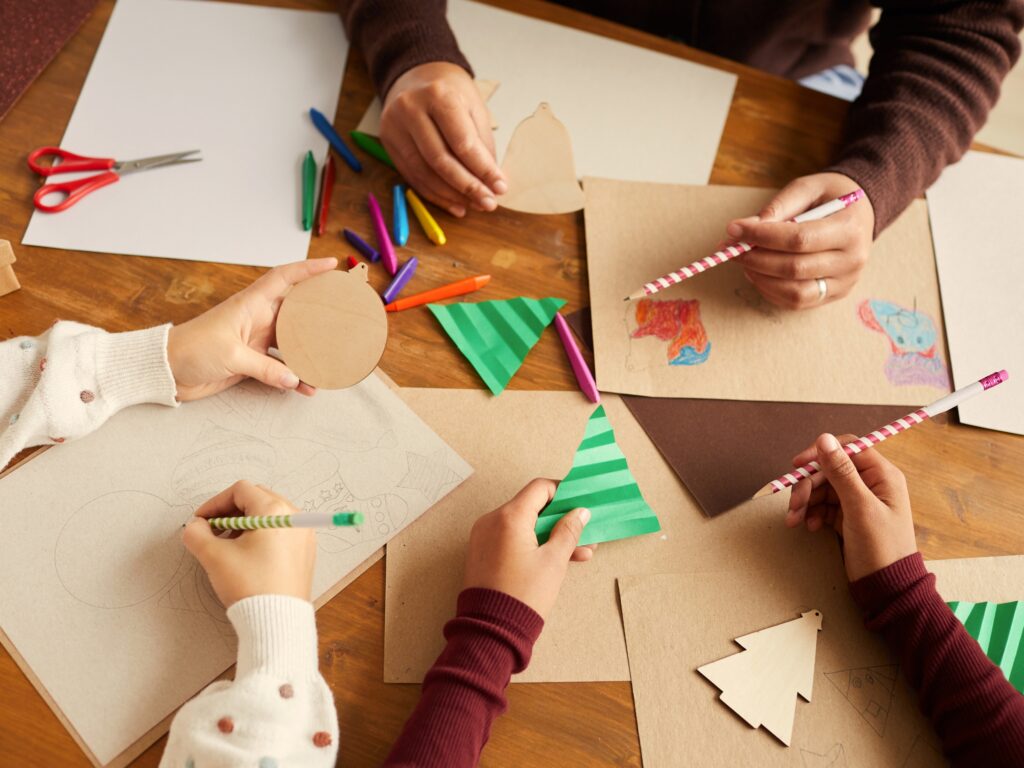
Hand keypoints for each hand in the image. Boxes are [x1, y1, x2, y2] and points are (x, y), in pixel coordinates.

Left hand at [167, 258, 336, 400]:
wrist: (166, 370)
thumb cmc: (191, 350)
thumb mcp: (231, 356)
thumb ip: (264, 368)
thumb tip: (293, 378)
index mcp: (250, 305)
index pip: (283, 278)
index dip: (307, 269)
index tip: (330, 266)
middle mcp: (257, 319)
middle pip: (296, 311)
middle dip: (319, 311)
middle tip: (343, 315)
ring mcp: (255, 340)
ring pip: (292, 342)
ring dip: (309, 351)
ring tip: (330, 359)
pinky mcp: (252, 361)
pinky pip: (280, 367)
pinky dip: (293, 377)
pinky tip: (306, 387)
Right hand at [182, 481, 315, 606]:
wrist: (277, 620)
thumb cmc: (250, 586)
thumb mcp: (214, 557)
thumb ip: (197, 534)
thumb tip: (195, 526)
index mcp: (275, 510)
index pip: (240, 491)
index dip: (215, 503)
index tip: (201, 521)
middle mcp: (295, 517)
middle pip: (257, 498)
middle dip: (230, 512)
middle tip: (212, 531)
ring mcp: (303, 534)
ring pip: (269, 515)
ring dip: (245, 524)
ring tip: (227, 545)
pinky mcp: (305, 550)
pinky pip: (281, 531)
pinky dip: (261, 535)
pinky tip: (246, 555)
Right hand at [380, 62, 505, 217]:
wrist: (416, 74)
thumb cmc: (451, 91)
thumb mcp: (474, 107)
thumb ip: (481, 143)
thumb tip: (491, 182)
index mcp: (438, 95)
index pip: (462, 142)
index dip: (482, 169)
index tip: (500, 187)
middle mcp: (411, 109)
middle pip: (440, 160)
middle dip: (467, 187)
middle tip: (488, 203)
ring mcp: (394, 127)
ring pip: (424, 172)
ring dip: (451, 195)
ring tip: (473, 205)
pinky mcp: (388, 142)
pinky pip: (412, 176)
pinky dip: (435, 194)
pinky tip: (454, 204)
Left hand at [463, 478, 593, 619]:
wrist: (492, 630)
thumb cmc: (524, 595)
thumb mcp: (554, 561)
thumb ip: (568, 531)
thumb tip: (580, 512)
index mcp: (509, 517)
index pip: (540, 488)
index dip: (563, 492)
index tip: (580, 504)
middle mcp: (492, 520)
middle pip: (532, 507)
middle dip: (560, 520)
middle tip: (584, 532)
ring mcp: (484, 536)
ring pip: (523, 525)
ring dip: (549, 535)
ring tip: (578, 553)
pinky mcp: (482, 552)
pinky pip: (511, 538)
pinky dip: (532, 544)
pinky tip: (555, 559)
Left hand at [728, 172, 873, 308]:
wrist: (860, 213)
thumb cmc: (831, 197)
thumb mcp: (808, 188)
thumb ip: (779, 206)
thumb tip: (746, 228)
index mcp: (850, 228)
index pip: (799, 239)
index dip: (762, 236)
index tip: (734, 229)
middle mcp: (852, 260)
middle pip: (794, 269)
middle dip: (756, 259)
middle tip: (732, 248)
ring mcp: (845, 282)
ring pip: (795, 293)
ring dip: (761, 279)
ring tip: (744, 261)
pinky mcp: (834, 295)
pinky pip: (797, 302)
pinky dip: (771, 291)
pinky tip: (759, 274)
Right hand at [785, 433, 917, 581]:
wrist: (886, 588)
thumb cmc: (881, 548)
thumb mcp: (860, 507)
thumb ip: (841, 472)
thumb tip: (824, 438)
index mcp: (881, 475)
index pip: (847, 448)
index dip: (821, 453)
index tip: (798, 465)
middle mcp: (870, 483)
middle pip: (829, 469)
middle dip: (808, 485)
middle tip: (794, 504)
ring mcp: (858, 500)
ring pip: (823, 488)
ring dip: (806, 501)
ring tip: (794, 520)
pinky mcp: (848, 516)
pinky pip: (823, 505)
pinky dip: (812, 513)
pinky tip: (809, 526)